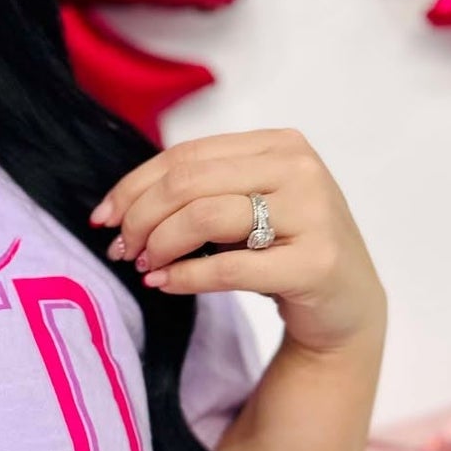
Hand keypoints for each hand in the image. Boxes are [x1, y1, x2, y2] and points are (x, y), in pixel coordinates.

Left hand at [89, 127, 386, 355]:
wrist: (347, 305)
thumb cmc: (284, 250)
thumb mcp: (246, 206)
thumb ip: (199, 191)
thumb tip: (119, 208)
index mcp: (279, 145)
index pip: (186, 155)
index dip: (134, 186)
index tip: (103, 218)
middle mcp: (299, 169)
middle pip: (188, 182)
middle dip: (141, 218)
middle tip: (122, 250)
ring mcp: (313, 214)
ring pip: (204, 216)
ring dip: (160, 245)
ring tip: (145, 267)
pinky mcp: (315, 263)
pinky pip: (229, 267)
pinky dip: (184, 277)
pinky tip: (164, 284)